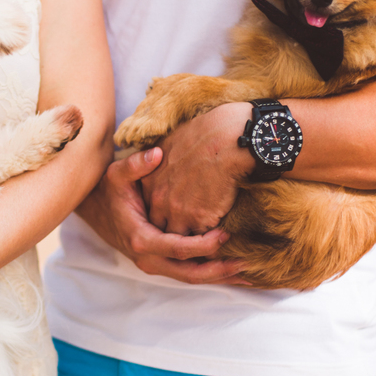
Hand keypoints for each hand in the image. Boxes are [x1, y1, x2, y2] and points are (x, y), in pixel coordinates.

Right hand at [76, 147, 246, 284]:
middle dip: (220, 271)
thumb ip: (137, 164)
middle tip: (247, 263)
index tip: (227, 233)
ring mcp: (153, 264)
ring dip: (219, 276)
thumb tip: (157, 153)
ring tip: (247, 273)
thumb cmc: (108, 192)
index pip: (179, 248)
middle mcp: (148, 258)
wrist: (93, 209)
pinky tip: (230, 271)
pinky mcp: (159, 263)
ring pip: (191, 277)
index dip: (205, 244)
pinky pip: (187, 273)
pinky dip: (210, 273)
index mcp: (141, 238)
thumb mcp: (117, 174)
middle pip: (190, 273)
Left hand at [141, 102, 253, 235]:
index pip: (151, 207)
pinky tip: (220, 234)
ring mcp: (178, 213)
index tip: (178, 210)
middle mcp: (160, 201)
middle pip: (161, 227)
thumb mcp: (168, 142)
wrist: (224, 140)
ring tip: (206, 241)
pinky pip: (202, 239)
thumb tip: (160, 159)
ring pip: (181, 238)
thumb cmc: (202, 135)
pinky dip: (211, 238)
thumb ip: (159, 159)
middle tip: (189, 231)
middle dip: (173, 230)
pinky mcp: (199, 220)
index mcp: (151, 183)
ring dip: (192, 239)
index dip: (165, 211)